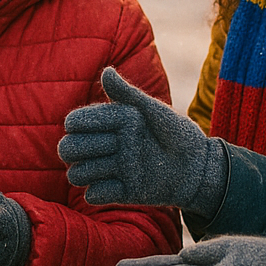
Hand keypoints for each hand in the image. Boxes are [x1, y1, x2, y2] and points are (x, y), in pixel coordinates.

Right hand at [58, 67, 230, 216]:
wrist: (198, 167)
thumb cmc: (178, 134)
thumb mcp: (154, 111)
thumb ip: (128, 94)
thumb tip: (106, 70)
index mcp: (110, 122)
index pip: (74, 121)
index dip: (82, 123)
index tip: (111, 123)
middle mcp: (105, 146)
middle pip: (67, 149)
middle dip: (85, 146)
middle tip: (116, 144)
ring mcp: (110, 170)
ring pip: (76, 174)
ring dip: (94, 169)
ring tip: (122, 164)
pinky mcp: (118, 193)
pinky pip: (93, 195)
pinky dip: (105, 191)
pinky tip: (126, 184)